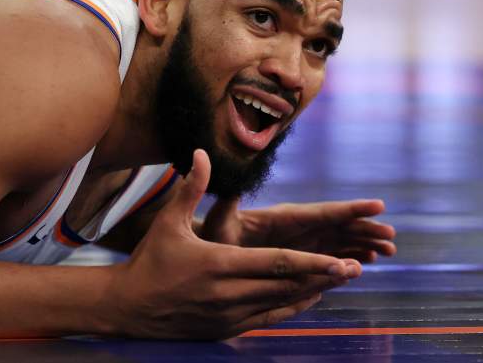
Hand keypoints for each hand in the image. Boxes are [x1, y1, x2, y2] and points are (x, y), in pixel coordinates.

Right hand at [103, 150, 360, 339]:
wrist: (129, 307)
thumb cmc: (150, 261)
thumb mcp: (169, 222)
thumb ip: (191, 188)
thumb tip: (202, 152)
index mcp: (218, 265)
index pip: (275, 264)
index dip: (310, 262)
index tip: (338, 260)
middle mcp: (228, 294)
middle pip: (286, 285)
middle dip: (322, 276)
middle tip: (354, 268)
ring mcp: (229, 315)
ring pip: (281, 304)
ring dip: (313, 291)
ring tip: (340, 279)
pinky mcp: (226, 329)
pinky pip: (268, 319)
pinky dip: (292, 308)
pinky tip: (310, 298)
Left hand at [201, 197, 395, 262]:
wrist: (210, 251)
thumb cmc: (213, 235)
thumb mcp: (220, 219)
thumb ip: (229, 203)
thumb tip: (234, 180)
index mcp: (284, 217)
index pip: (322, 211)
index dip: (350, 209)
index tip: (377, 205)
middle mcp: (297, 228)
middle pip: (338, 227)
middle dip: (365, 230)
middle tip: (391, 236)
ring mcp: (300, 243)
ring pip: (338, 242)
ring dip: (363, 245)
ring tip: (388, 251)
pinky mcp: (298, 258)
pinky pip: (329, 256)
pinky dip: (349, 258)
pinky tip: (366, 263)